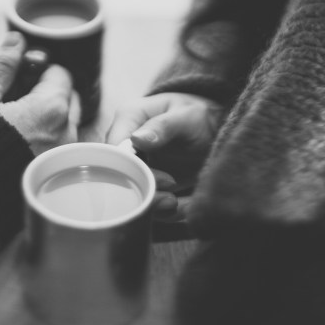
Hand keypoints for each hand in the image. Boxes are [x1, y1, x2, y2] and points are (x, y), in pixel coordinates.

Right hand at [0, 32, 79, 154]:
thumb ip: (3, 66)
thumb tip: (17, 40)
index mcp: (52, 109)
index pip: (60, 73)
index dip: (37, 70)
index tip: (17, 78)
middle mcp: (66, 134)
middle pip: (66, 99)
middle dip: (45, 94)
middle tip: (11, 101)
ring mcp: (61, 159)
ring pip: (63, 126)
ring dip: (44, 119)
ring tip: (10, 127)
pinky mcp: (52, 178)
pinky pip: (56, 150)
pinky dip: (42, 143)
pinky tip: (14, 148)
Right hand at [106, 93, 224, 220]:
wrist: (211, 131)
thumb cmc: (197, 116)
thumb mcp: (185, 117)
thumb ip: (163, 126)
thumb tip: (137, 138)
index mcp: (128, 117)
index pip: (114, 148)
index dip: (132, 168)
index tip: (164, 178)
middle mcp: (123, 141)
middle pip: (117, 172)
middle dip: (143, 187)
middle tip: (172, 191)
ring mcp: (131, 162)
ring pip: (126, 189)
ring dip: (150, 201)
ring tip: (175, 202)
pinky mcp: (141, 179)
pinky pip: (141, 198)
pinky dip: (157, 207)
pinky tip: (177, 205)